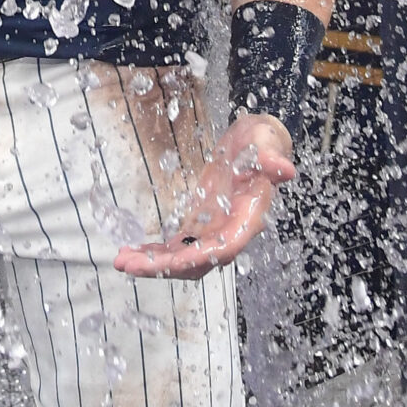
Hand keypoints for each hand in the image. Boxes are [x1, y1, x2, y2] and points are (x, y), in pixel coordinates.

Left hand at [114, 113, 295, 279]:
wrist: (257, 144)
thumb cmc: (262, 141)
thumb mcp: (266, 140)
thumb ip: (271, 157)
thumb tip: (285, 170)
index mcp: (248, 216)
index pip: (226, 246)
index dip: (201, 256)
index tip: (175, 262)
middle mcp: (230, 231)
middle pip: (198, 261)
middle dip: (164, 266)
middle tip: (130, 265)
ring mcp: (213, 232)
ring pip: (183, 259)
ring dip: (153, 264)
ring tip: (122, 261)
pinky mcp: (199, 227)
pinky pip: (175, 247)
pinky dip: (154, 252)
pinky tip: (130, 252)